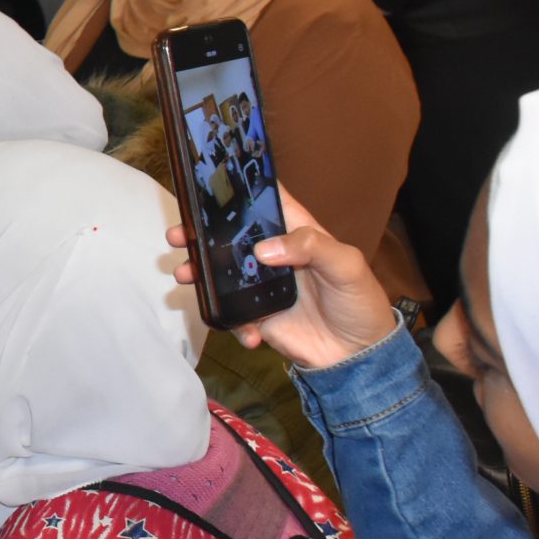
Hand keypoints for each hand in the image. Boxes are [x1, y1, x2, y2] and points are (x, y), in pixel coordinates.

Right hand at [168, 191, 398, 370]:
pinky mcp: (256, 315)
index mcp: (296, 232)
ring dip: (199, 272)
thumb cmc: (360, 301)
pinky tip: (251, 333)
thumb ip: (312, 247)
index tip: (208, 183)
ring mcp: (261, 285)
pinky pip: (232, 314)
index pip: (265, 201)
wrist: (359, 355)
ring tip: (184, 274)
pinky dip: (232, 322)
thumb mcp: (347, 265)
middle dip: (200, 232)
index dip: (240, 189)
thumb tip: (264, 249)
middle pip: (230, 235)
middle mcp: (273, 254)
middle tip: (178, 234)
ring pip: (221, 273)